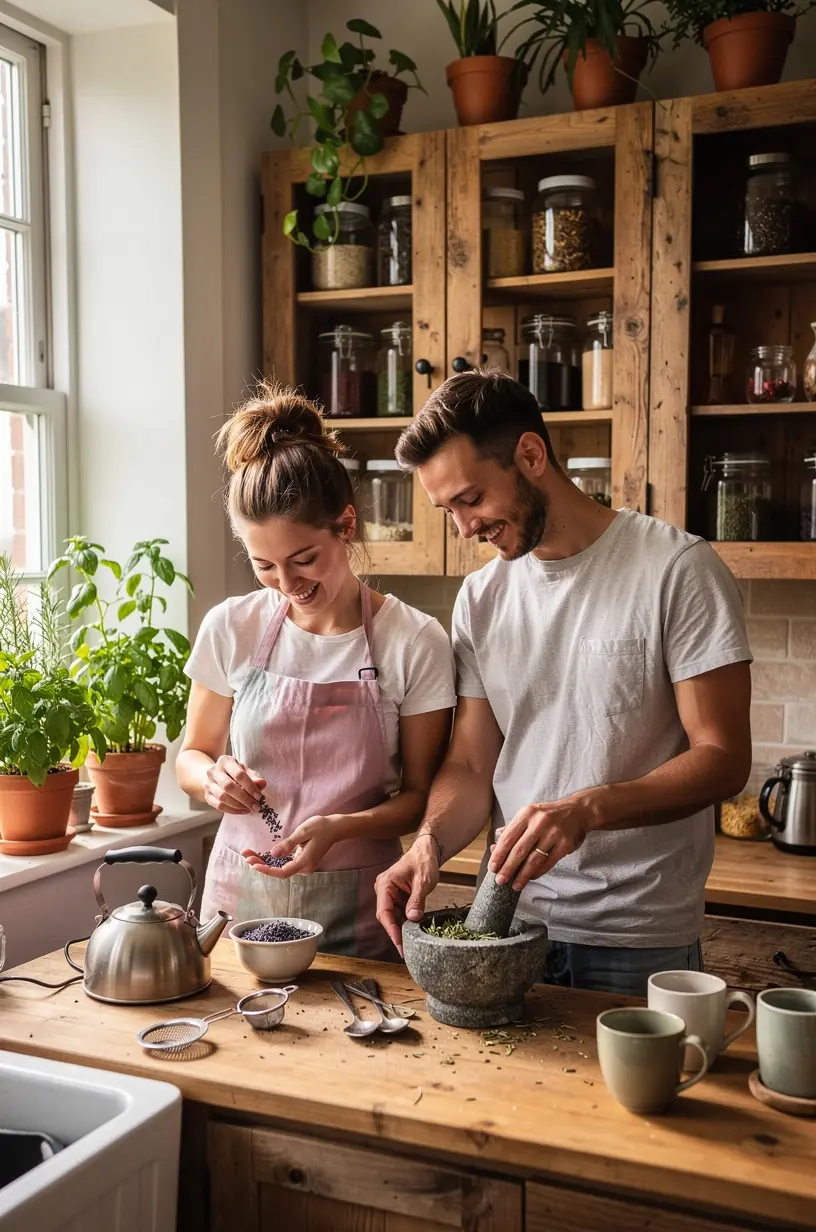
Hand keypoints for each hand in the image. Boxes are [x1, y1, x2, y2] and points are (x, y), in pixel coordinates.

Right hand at [203, 755, 265, 814]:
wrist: (215, 775)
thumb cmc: (233, 772)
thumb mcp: (245, 770)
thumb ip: (254, 777)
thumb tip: (263, 783)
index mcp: (225, 761)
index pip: (239, 774)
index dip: (250, 786)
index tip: (259, 796)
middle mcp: (214, 771)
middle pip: (229, 786)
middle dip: (244, 798)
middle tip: (256, 806)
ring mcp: (208, 784)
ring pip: (222, 797)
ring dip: (238, 805)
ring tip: (249, 809)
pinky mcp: (207, 796)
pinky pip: (218, 806)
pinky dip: (232, 810)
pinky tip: (242, 811)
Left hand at [242, 814, 345, 878]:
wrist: (335, 828)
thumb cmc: (321, 827)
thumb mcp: (303, 832)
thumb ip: (288, 844)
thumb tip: (273, 854)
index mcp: (305, 862)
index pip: (283, 872)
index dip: (267, 870)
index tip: (254, 865)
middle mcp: (304, 868)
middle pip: (278, 871)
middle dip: (261, 864)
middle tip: (245, 855)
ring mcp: (302, 866)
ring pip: (279, 867)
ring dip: (264, 861)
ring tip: (248, 854)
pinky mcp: (301, 862)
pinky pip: (283, 863)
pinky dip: (271, 859)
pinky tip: (260, 854)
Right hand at [374, 838, 439, 956]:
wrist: (427, 852)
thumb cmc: (423, 861)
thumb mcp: (423, 881)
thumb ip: (417, 900)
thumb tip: (412, 919)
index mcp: (385, 884)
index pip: (384, 912)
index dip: (391, 930)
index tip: (399, 944)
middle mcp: (383, 889)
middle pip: (386, 916)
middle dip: (395, 933)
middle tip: (404, 950)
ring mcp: (389, 894)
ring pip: (392, 916)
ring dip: (400, 929)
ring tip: (409, 945)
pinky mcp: (396, 897)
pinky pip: (398, 913)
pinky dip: (405, 922)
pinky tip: (412, 932)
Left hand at [488, 793, 597, 890]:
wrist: (577, 811)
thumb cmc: (547, 815)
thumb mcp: (529, 815)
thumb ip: (511, 830)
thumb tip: (493, 848)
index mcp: (527, 814)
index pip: (508, 837)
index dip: (499, 854)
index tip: (492, 868)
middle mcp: (539, 822)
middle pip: (519, 850)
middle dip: (508, 868)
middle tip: (500, 881)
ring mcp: (554, 833)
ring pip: (534, 859)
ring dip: (523, 875)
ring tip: (515, 885)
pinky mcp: (565, 844)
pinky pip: (548, 862)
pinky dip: (538, 872)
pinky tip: (530, 878)